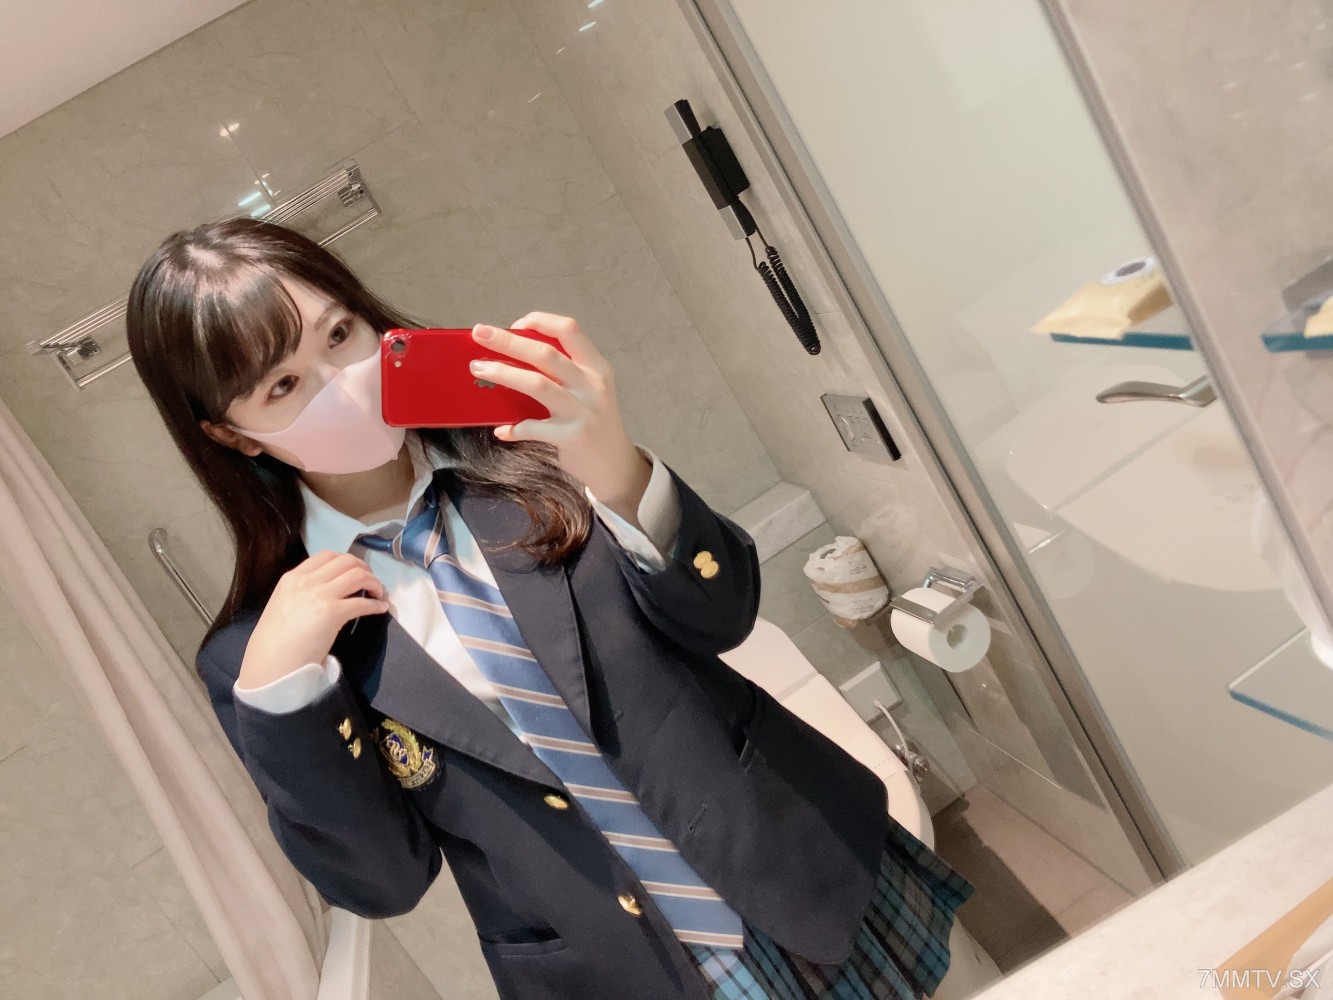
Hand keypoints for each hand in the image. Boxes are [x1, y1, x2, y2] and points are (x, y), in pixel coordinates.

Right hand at [238, 551, 389, 688]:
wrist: (270, 662)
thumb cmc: (277, 640)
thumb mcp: (285, 603)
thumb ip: (304, 592)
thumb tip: (330, 590)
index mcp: (293, 578)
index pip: (327, 555)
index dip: (348, 561)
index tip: (356, 571)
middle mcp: (306, 581)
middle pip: (347, 561)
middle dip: (364, 569)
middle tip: (371, 582)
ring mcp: (319, 595)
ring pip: (358, 575)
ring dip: (374, 583)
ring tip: (378, 594)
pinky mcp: (332, 613)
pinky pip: (363, 602)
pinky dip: (376, 605)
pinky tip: (380, 609)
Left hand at [470, 313, 650, 518]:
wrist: (614, 463)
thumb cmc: (593, 421)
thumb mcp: (589, 389)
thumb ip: (562, 373)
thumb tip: (513, 356)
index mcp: (596, 367)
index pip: (568, 330)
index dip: (539, 321)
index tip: (515, 324)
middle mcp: (592, 385)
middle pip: (545, 353)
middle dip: (508, 340)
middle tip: (480, 333)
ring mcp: (582, 411)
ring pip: (537, 384)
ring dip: (504, 373)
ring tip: (479, 369)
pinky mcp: (571, 436)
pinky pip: (534, 427)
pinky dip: (514, 427)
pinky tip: (502, 430)